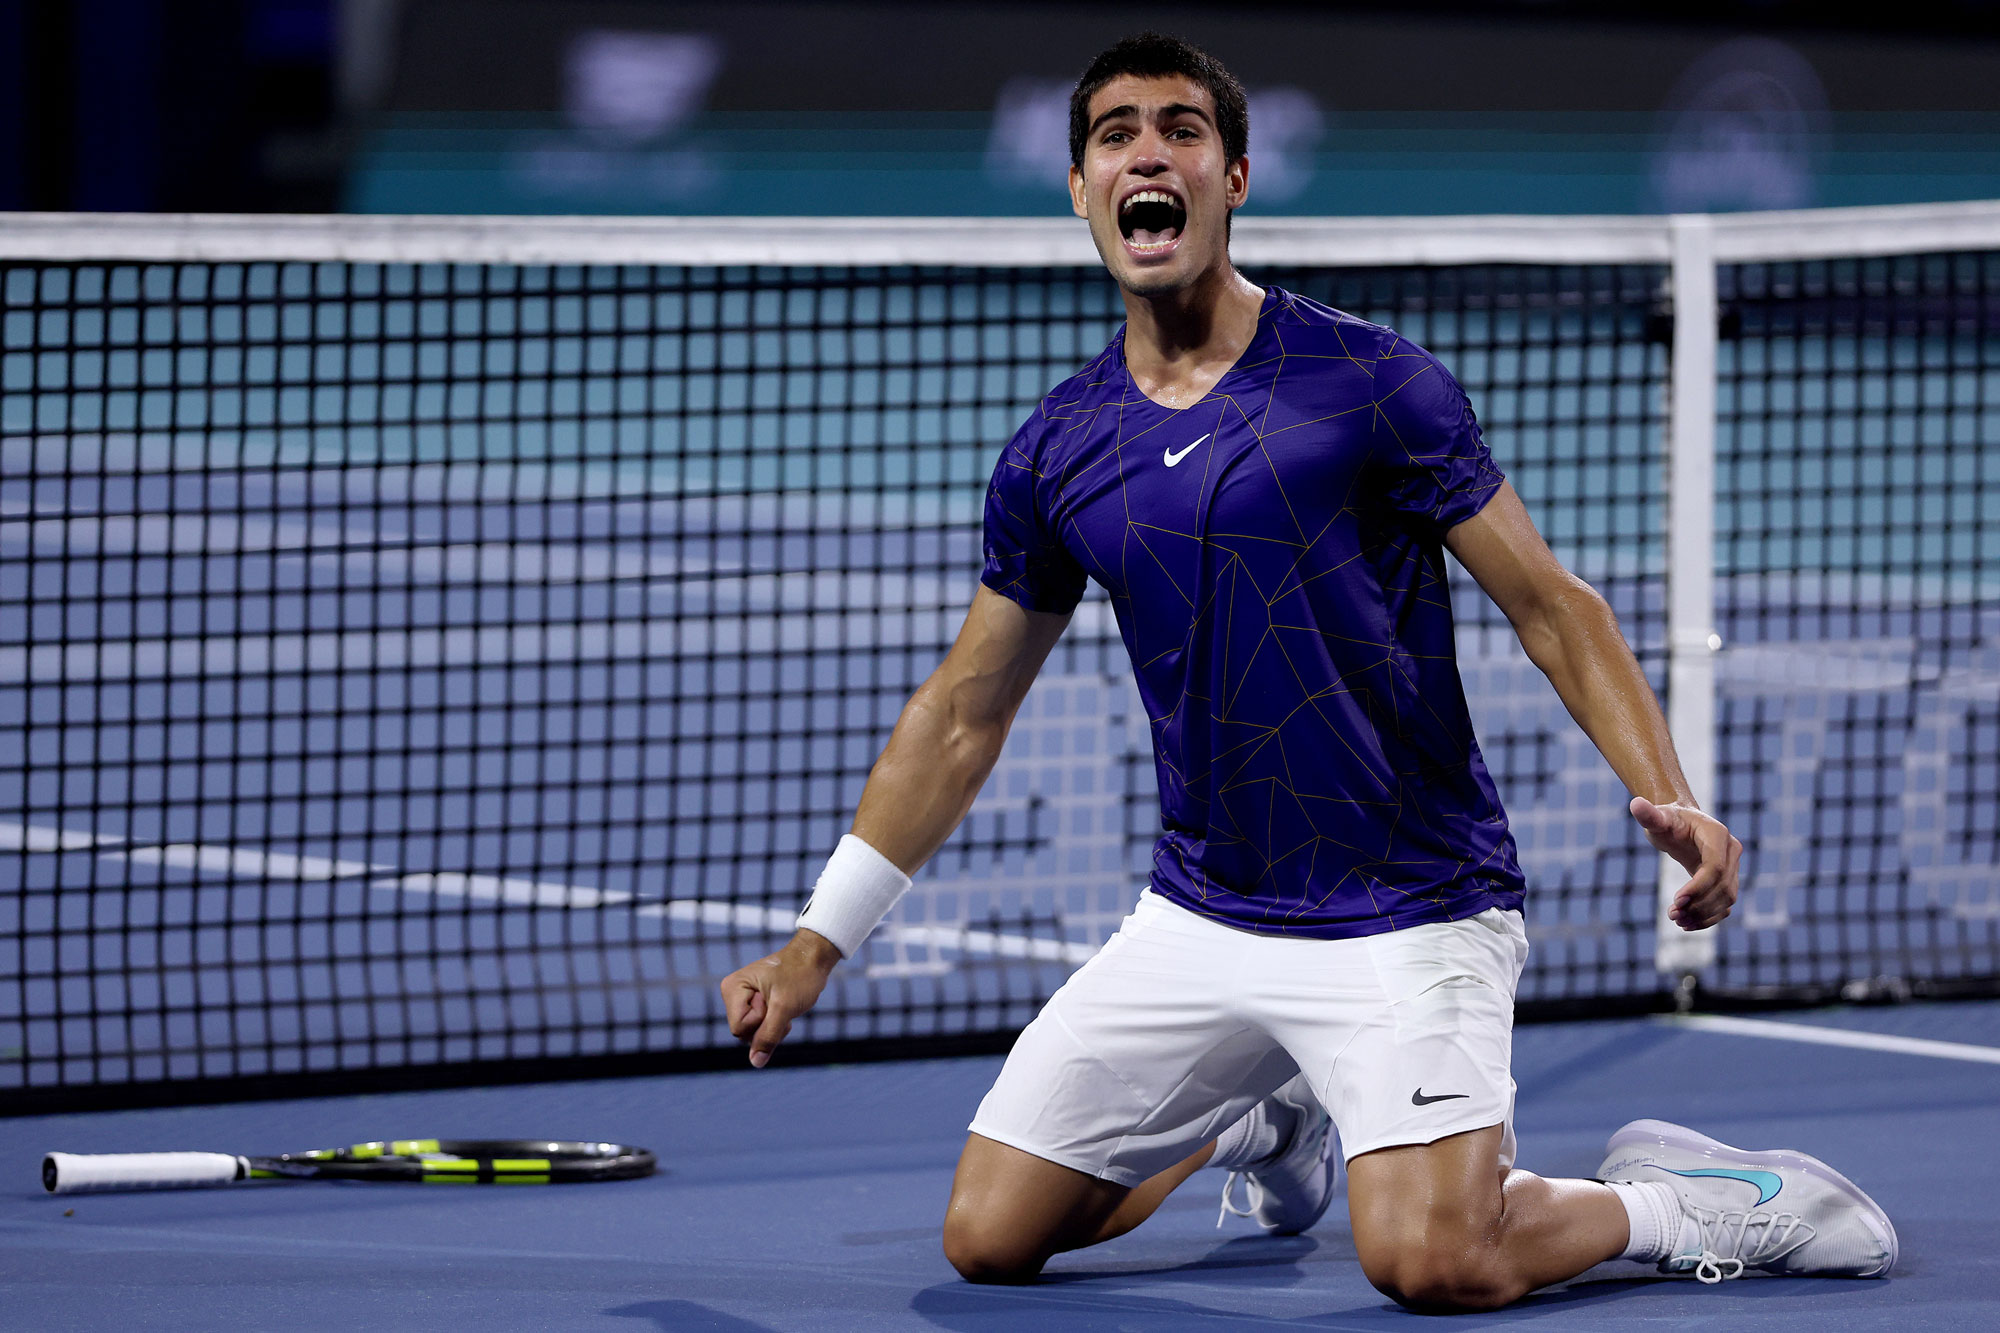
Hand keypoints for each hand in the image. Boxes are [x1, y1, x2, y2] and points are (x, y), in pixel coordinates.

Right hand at [720, 929, 842, 1066]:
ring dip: (773, 1026)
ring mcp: (741, 998)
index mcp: (732, 988)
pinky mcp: (752, 1003)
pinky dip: (774, 1023)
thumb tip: (756, 1062)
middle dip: (767, 1025)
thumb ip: (768, 1036)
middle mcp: (732, 993)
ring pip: (752, 1033)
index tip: (774, 999)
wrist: (813, 959)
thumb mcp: (784, 1008)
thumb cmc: (800, 976)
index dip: (762, 1021)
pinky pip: (759, 1027)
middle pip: (743, 1032)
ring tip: (784, 1004)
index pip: (739, 1028)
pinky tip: (783, 1007)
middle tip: (781, 1003)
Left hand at [1630, 797, 1740, 931]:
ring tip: (1676, 920)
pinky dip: (1709, 918)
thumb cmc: (1668, 820)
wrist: (1681, 824)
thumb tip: (1635, 803)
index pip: (1715, 867)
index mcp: (1718, 834)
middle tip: (1672, 915)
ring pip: (1727, 899)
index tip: (1676, 901)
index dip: (1699, 886)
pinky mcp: (1728, 881)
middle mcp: (1731, 850)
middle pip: (1723, 886)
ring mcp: (1734, 867)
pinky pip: (1725, 905)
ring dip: (1704, 914)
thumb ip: (1648, 815)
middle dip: (1698, 904)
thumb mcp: (1658, 819)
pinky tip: (1687, 924)